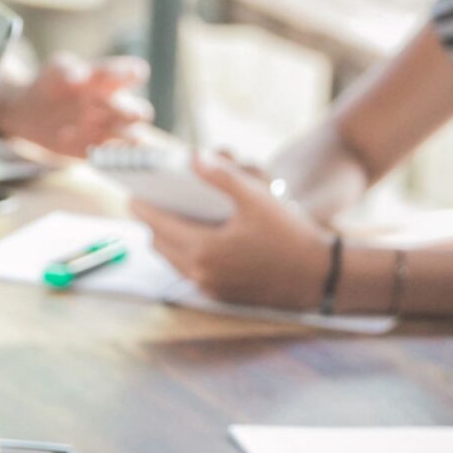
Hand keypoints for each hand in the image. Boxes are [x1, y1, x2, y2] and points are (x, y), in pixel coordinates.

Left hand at [0, 53, 152, 157]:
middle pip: (140, 109)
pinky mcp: (98, 148)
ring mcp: (108, 128)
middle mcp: (115, 104)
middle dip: (132, 111)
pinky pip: (111, 156)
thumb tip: (78, 77)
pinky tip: (86, 148)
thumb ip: (65, 68)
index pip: (131, 73)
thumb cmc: (50, 83)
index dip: (134, 73)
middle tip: (128, 113)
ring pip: (134, 136)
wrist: (32, 112)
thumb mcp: (54, 69)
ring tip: (111, 134)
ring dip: (128, 137)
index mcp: (109, 80)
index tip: (133, 73)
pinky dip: (105, 155)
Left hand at [132, 151, 328, 309]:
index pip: (156, 225)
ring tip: (170, 216)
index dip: (142, 206)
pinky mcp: (221, 296)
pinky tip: (197, 236)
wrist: (321, 276)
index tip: (132, 191)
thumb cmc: (290, 235)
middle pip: (159, 244)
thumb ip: (222, 176)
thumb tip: (193, 156)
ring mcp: (210, 288)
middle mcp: (201, 274)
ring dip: (167, 240)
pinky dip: (185, 254)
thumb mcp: (256, 199)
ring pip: (172, 261)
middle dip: (151, 223)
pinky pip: (190, 272)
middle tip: (150, 201)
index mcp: (203, 250)